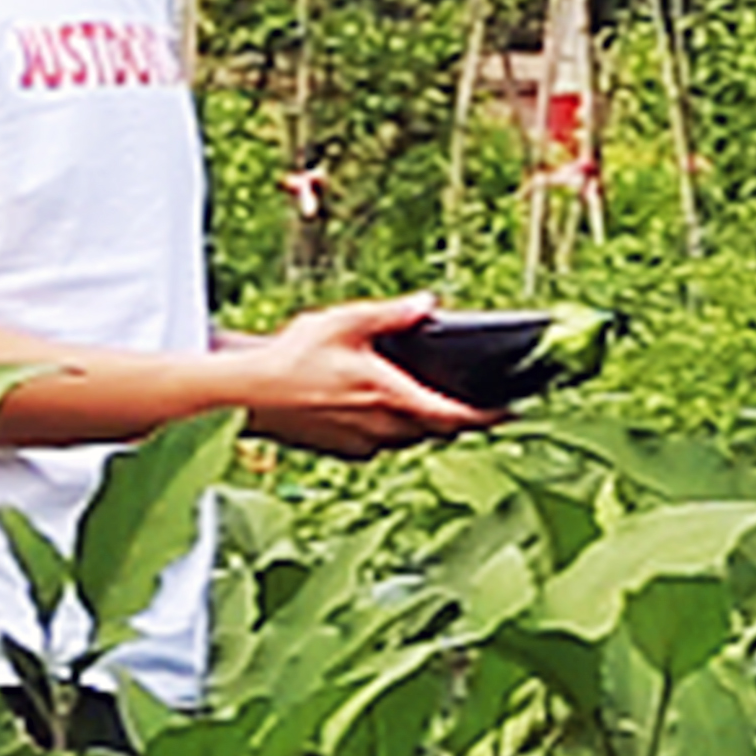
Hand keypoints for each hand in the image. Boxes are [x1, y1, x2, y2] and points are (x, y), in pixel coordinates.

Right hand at [224, 292, 506, 456]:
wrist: (245, 395)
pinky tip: (381, 411)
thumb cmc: (292, 356)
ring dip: (425, 424)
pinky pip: (381, 446)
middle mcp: (382, 426)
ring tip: (429, 401)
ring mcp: (362, 443)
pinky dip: (391, 431)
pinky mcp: (343, 452)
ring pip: (411, 440)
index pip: (455, 415)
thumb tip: (429, 303)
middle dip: (459, 418)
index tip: (511, 412)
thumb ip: (391, 314)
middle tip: (475, 403)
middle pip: (438, 431)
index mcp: (391, 395)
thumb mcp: (345, 322)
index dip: (489, 417)